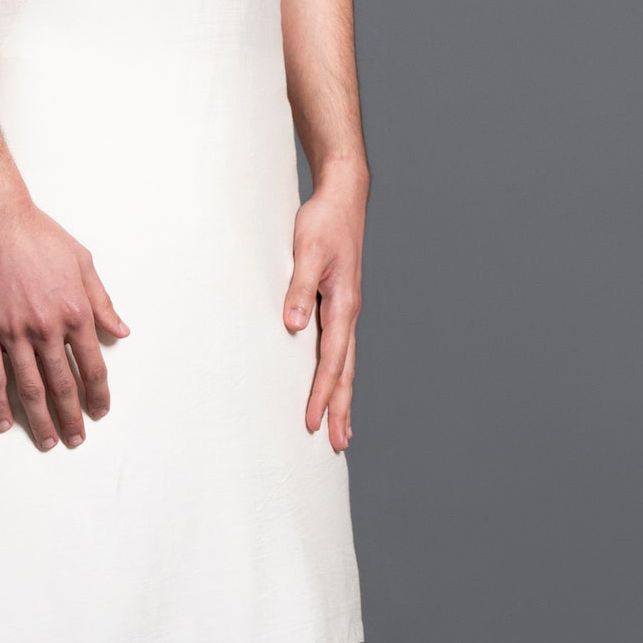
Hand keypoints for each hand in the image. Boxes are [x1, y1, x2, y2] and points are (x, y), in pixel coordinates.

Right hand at [0, 196, 129, 448]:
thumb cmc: (39, 235)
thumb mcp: (83, 263)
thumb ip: (102, 302)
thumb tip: (121, 331)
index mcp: (75, 311)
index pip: (93, 366)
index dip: (98, 394)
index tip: (100, 412)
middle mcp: (46, 327)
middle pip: (63, 384)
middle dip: (72, 417)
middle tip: (77, 440)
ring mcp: (13, 331)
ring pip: (30, 387)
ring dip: (41, 420)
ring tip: (48, 442)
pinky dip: (0, 402)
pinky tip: (6, 422)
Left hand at [284, 168, 365, 452]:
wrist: (343, 197)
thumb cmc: (324, 222)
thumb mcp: (307, 251)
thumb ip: (299, 288)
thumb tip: (294, 325)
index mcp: (343, 305)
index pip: (332, 361)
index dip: (320, 393)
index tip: (310, 422)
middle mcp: (348, 313)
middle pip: (345, 372)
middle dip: (340, 409)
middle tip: (337, 445)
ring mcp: (345, 310)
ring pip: (344, 364)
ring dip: (341, 397)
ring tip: (340, 430)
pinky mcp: (338, 304)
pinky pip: (338, 348)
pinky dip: (336, 374)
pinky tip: (331, 384)